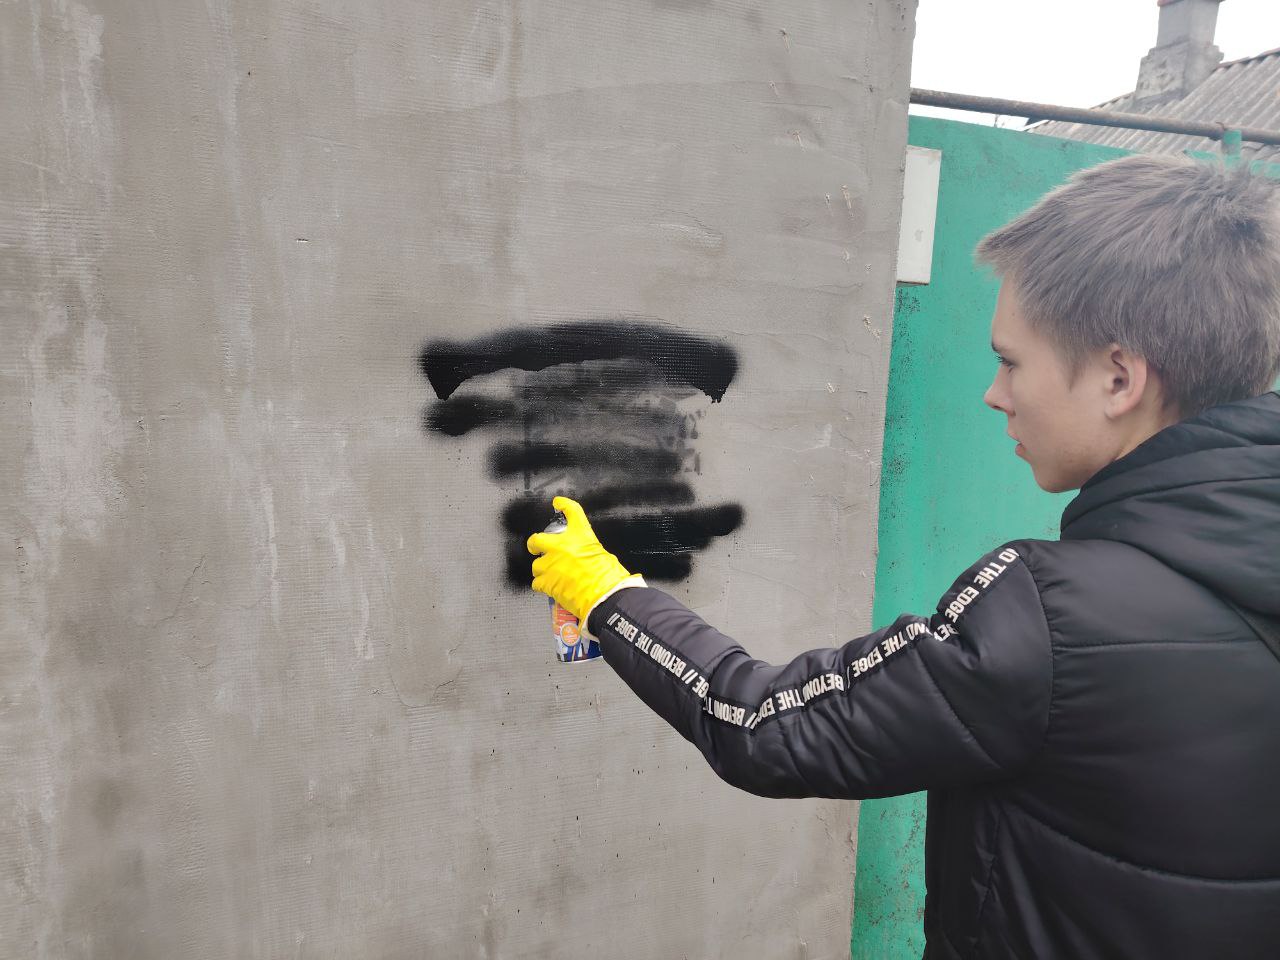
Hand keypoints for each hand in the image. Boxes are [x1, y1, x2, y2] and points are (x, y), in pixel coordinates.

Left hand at [527, 497, 637, 620]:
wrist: (604, 596)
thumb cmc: (609, 578)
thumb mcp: (603, 555)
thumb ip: (588, 550)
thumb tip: (583, 555)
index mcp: (580, 536)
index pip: (572, 511)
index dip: (564, 504)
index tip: (559, 502)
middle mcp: (562, 547)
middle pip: (537, 539)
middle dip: (535, 544)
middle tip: (536, 548)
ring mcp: (552, 565)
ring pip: (536, 565)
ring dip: (542, 569)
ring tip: (551, 575)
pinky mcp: (547, 582)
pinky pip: (536, 583)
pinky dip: (542, 585)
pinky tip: (549, 587)